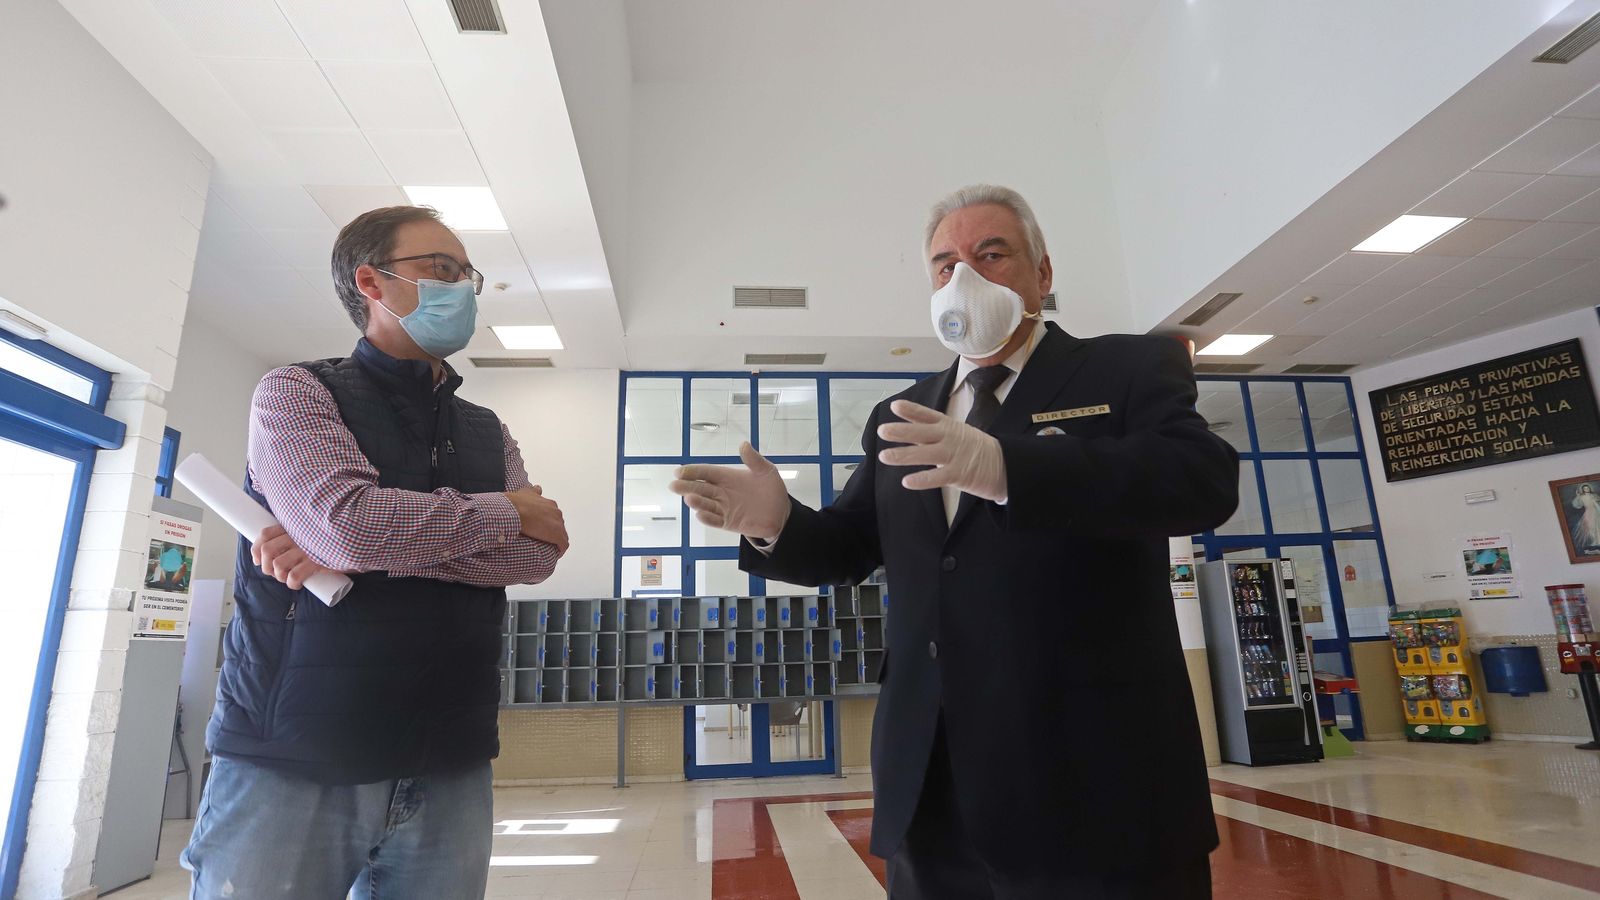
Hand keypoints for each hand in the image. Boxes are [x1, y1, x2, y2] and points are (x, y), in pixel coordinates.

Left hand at [252, 525, 331, 590]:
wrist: (359, 539)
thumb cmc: (336, 537)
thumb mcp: (317, 529)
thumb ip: (303, 533)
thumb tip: (285, 548)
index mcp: (294, 525)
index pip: (266, 534)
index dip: (256, 548)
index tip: (258, 559)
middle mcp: (297, 535)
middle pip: (267, 551)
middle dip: (265, 566)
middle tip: (274, 572)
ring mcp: (306, 548)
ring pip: (278, 565)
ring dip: (279, 576)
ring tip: (287, 578)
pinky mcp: (316, 561)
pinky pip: (294, 576)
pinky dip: (292, 583)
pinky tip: (297, 584)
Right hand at [507, 485, 569, 555]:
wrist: (515, 510)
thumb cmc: (517, 502)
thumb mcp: (526, 492)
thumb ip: (533, 491)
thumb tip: (538, 488)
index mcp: (550, 504)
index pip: (553, 515)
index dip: (549, 522)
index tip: (543, 527)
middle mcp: (556, 513)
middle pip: (558, 524)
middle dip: (553, 531)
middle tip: (543, 538)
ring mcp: (558, 524)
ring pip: (562, 535)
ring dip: (556, 541)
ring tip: (549, 547)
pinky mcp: (558, 536)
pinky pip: (563, 545)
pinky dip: (560, 550)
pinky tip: (555, 554)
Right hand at [670, 442, 790, 539]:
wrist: (781, 513)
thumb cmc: (771, 489)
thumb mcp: (766, 471)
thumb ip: (754, 460)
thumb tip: (744, 444)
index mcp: (727, 476)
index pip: (706, 473)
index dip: (692, 472)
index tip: (679, 471)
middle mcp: (721, 492)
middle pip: (700, 488)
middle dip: (687, 487)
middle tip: (674, 485)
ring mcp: (724, 508)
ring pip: (706, 504)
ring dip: (696, 502)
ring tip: (689, 498)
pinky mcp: (728, 522)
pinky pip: (715, 520)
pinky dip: (708, 518)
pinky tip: (700, 514)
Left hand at [876, 399, 1007, 501]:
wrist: (1006, 464)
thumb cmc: (975, 448)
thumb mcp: (955, 432)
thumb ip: (930, 431)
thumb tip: (904, 428)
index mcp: (948, 426)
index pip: (928, 415)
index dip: (911, 410)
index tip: (894, 406)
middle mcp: (949, 438)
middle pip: (923, 433)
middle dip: (902, 431)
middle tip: (882, 431)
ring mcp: (954, 455)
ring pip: (926, 454)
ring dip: (904, 455)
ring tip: (884, 456)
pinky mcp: (960, 474)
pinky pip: (938, 477)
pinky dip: (922, 479)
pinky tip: (907, 481)